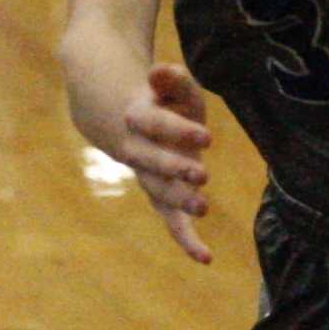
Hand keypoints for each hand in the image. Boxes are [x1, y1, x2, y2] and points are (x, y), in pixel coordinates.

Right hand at [118, 63, 212, 264]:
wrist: (123, 120)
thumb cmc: (160, 100)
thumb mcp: (169, 84)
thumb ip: (171, 79)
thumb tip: (161, 71)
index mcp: (139, 118)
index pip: (156, 125)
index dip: (178, 130)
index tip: (206, 135)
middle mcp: (140, 151)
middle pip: (154, 163)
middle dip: (177, 169)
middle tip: (202, 173)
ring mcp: (149, 176)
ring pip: (159, 194)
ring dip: (179, 203)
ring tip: (203, 208)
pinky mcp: (161, 195)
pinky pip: (170, 220)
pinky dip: (186, 239)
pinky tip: (206, 258)